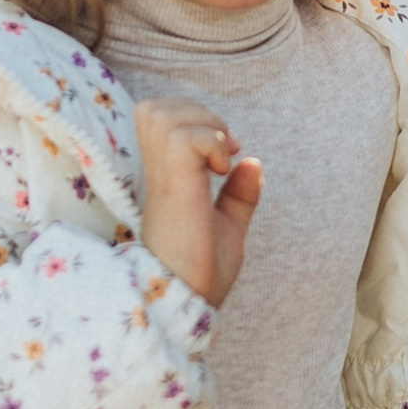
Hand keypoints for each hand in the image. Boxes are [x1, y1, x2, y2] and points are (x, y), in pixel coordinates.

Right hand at [135, 95, 262, 308]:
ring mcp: (162, 177)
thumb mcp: (228, 229)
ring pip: (164, 112)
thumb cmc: (201, 274)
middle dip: (198, 113)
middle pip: (155, 107)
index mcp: (166, 180)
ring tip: (219, 161)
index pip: (157, 119)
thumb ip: (238, 197)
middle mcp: (157, 173)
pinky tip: (218, 172)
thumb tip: (253, 163)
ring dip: (203, 125)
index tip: (225, 154)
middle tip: (225, 151)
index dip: (192, 119)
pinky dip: (210, 143)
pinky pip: (184, 136)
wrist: (188, 301)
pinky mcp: (172, 185)